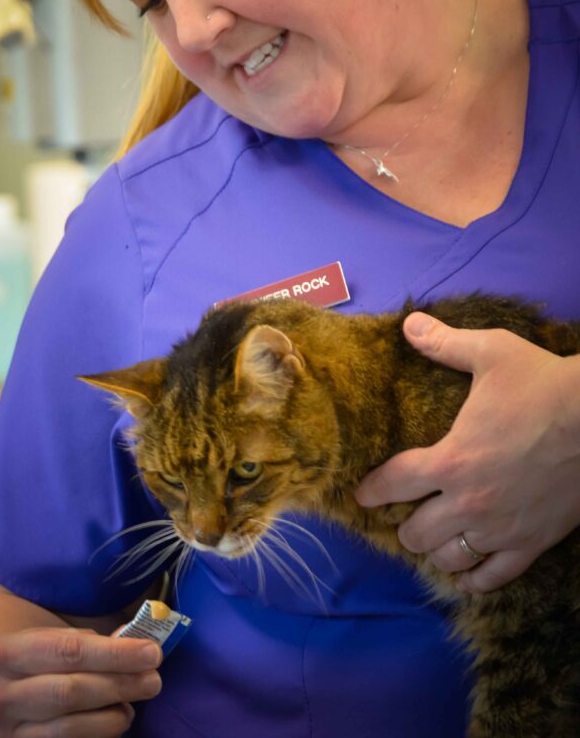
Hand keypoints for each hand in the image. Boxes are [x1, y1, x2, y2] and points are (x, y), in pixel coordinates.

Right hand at [0, 626, 162, 736]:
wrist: (1, 697)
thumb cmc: (38, 663)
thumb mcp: (52, 642)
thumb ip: (91, 644)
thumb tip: (138, 646)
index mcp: (9, 654)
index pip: (69, 651)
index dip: (114, 653)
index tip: (151, 652)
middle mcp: (2, 695)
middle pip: (70, 691)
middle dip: (118, 684)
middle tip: (153, 680)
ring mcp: (10, 731)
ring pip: (69, 728)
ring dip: (111, 717)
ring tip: (131, 705)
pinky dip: (98, 735)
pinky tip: (115, 721)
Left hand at [355, 311, 579, 592]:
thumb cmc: (544, 384)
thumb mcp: (491, 352)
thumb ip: (445, 344)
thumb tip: (409, 325)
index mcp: (452, 459)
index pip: (394, 483)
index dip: (372, 490)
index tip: (361, 495)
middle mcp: (470, 502)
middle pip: (416, 532)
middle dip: (403, 523)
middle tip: (403, 515)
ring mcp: (501, 528)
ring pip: (450, 558)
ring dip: (435, 550)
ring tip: (432, 539)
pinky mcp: (532, 543)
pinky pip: (494, 577)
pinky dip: (474, 579)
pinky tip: (466, 575)